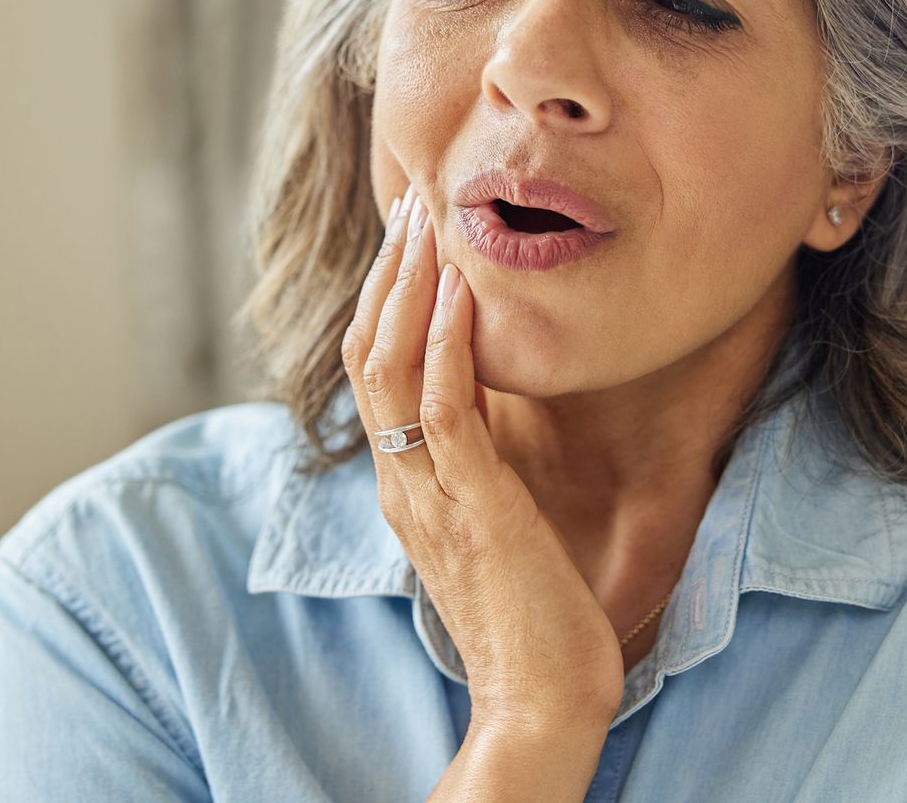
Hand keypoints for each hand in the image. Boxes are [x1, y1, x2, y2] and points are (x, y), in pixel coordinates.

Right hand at [340, 182, 625, 734]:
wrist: (540, 702)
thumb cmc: (533, 618)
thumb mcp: (493, 525)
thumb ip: (478, 470)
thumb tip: (488, 412)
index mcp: (405, 485)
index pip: (374, 371)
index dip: (386, 297)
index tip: (412, 236)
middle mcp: (402, 482)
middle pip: (367, 354)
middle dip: (390, 273)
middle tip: (414, 204)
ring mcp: (430, 493)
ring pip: (391, 368)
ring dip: (410, 288)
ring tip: (430, 223)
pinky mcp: (473, 506)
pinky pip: (445, 410)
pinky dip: (446, 344)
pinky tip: (460, 294)